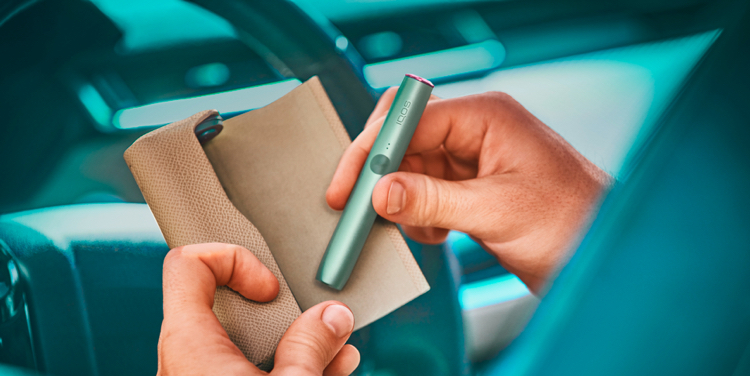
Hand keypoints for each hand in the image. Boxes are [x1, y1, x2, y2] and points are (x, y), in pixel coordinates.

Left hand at [157, 243, 359, 374]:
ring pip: (243, 343)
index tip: (270, 289)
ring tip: (336, 352)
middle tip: (313, 320)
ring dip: (293, 341)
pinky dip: (284, 366)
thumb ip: (311, 345)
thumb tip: (333, 316)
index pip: (188, 265)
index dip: (233, 260)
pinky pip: (246, 369)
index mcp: (188, 344)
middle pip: (227, 304)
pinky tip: (329, 370)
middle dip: (281, 309)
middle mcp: (185, 360)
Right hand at [327, 90, 611, 291]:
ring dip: (401, 199)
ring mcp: (474, 158)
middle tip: (357, 205)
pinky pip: (426, 190)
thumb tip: (379, 192)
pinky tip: (437, 232)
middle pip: (405, 138)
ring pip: (411, 167)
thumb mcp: (496, 212)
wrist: (607, 257)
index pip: (411, 119)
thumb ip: (431, 200)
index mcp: (487, 117)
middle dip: (380, 173)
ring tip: (420, 228)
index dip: (374, 150)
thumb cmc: (574, 223)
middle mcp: (477, 130)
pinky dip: (418, 213)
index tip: (350, 185)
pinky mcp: (473, 186)